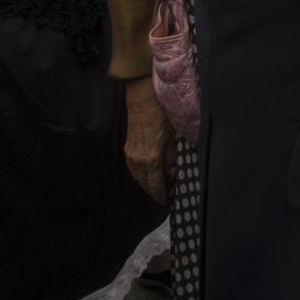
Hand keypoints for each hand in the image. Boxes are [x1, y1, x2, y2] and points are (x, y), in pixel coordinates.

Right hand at [123, 78, 171, 205]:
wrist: (143, 99)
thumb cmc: (161, 116)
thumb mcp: (172, 138)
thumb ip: (171, 158)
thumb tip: (172, 173)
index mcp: (152, 159)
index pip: (156, 185)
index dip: (161, 194)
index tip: (166, 200)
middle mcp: (139, 160)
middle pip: (145, 183)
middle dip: (153, 190)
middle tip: (163, 194)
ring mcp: (131, 154)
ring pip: (137, 176)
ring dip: (146, 183)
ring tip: (156, 185)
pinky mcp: (127, 147)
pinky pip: (132, 167)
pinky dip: (139, 173)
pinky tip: (146, 172)